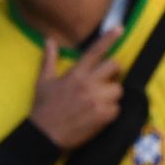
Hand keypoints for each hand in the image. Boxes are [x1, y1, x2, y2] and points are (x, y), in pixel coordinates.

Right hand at [28, 31, 123, 149]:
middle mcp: (89, 84)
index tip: (120, 28)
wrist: (44, 135)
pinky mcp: (103, 116)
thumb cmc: (43, 107)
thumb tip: (49, 40)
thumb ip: (49, 59)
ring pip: (118, 90)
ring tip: (99, 101)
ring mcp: (97, 100)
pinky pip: (117, 109)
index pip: (96, 51)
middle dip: (114, 73)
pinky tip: (98, 116)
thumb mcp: (43, 81)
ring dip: (112, 95)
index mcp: (76, 73)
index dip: (109, 38)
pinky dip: (111, 112)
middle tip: (105, 81)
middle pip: (115, 67)